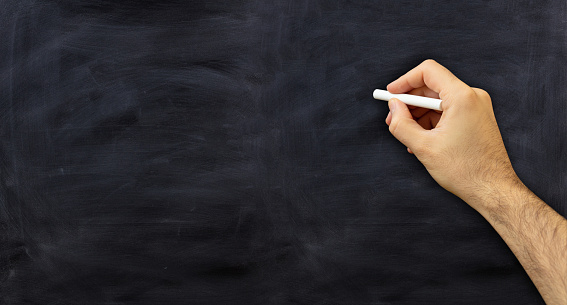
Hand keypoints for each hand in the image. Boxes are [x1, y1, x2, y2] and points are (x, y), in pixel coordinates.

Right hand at [384, 60, 518, 208]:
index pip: (428, 72)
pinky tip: (421, 140)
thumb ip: (401, 124)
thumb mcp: (424, 147)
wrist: (493, 189)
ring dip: (419, 115)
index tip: (390, 93)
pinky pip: (448, 111)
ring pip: (438, 101)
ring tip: (407, 136)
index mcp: (462, 98)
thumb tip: (393, 108)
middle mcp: (473, 97)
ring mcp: (477, 107)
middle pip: (432, 86)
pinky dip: (432, 122)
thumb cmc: (466, 171)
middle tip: (393, 118)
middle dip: (409, 102)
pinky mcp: (477, 118)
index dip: (404, 80)